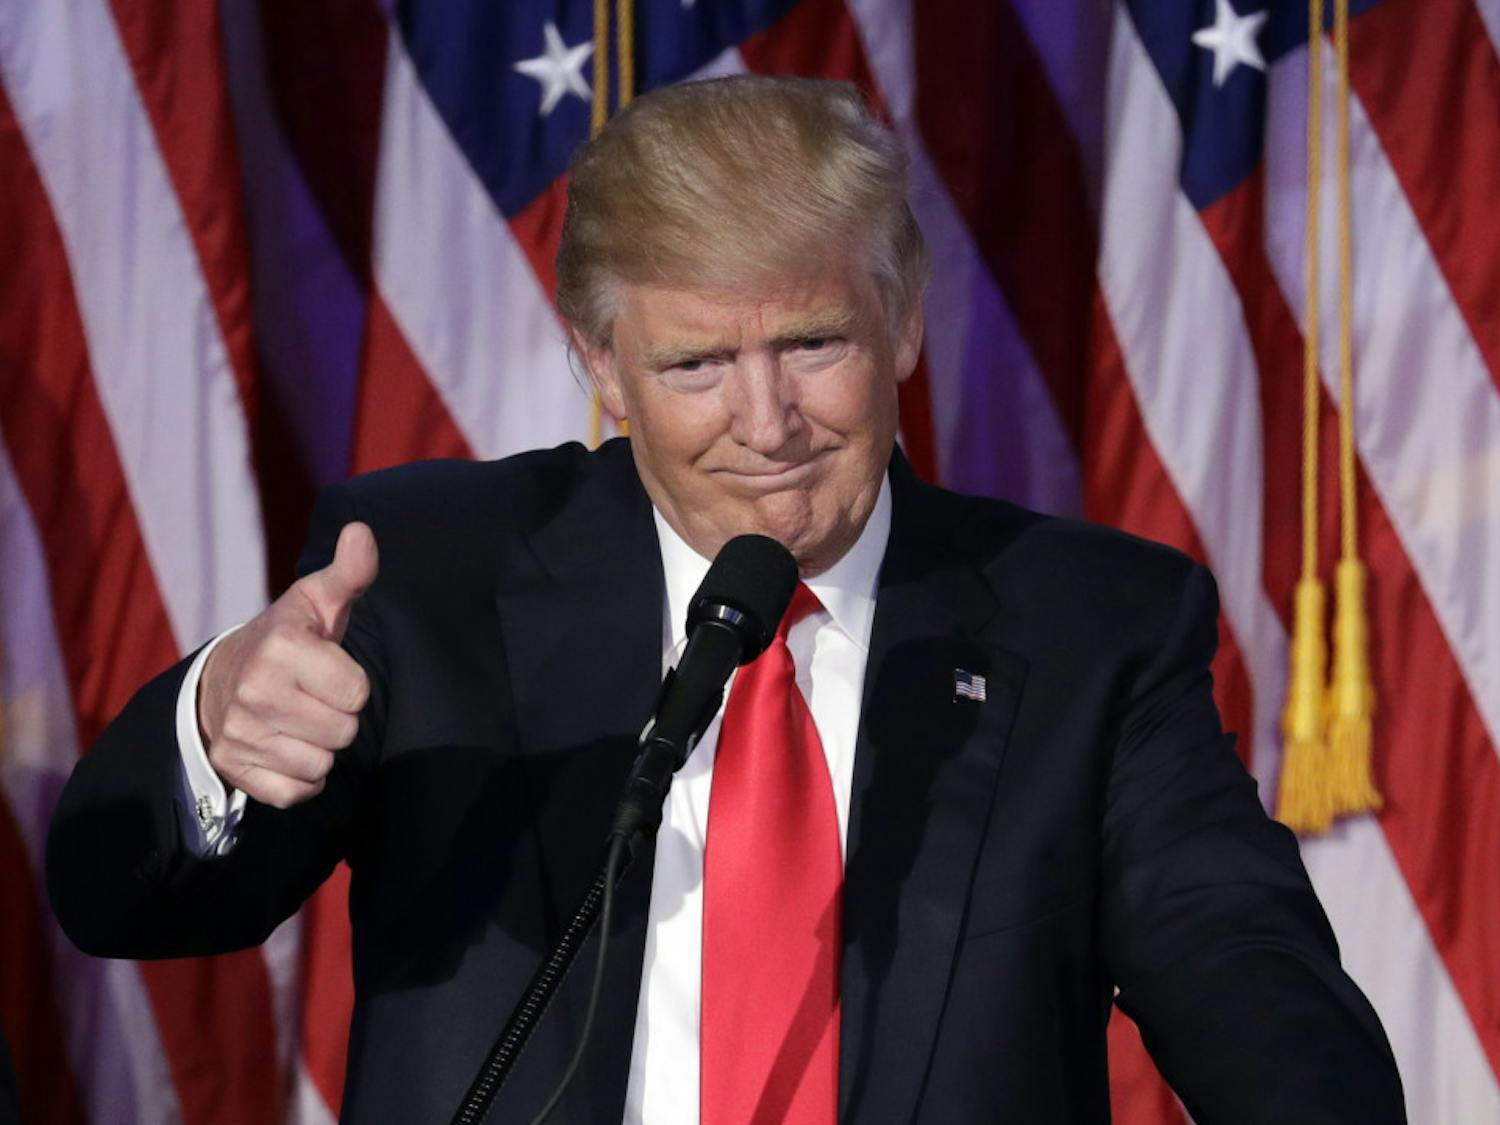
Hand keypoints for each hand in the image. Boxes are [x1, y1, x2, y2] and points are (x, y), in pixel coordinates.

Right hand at [198, 522, 378, 807]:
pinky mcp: (234, 767)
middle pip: (343, 733)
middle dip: (338, 717)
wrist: (221, 677)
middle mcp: (253, 692)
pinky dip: (299, 777)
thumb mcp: (317, 600)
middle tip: (314, 696)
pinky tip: (286, 747)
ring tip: (299, 719)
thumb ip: (349, 573)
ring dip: (319, 747)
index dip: (351, 683)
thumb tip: (363, 532)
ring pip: (321, 765)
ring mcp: (239, 734)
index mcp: (280, 648)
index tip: (328, 669)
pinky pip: (294, 792)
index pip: (357, 693)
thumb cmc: (288, 637)